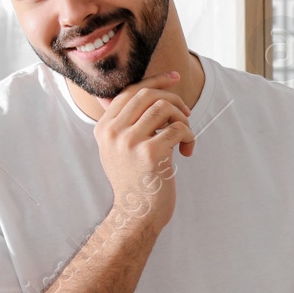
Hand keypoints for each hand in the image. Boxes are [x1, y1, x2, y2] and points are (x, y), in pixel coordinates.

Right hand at [94, 69, 195, 228]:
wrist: (137, 213)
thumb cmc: (135, 180)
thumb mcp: (117, 149)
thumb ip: (120, 123)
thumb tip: (124, 92)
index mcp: (104, 128)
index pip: (130, 92)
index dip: (155, 81)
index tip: (175, 78)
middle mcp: (113, 132)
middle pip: (148, 95)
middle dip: (173, 99)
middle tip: (186, 114)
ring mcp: (129, 142)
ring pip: (164, 108)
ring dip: (182, 119)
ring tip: (185, 137)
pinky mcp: (150, 153)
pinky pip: (178, 129)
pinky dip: (189, 136)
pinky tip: (187, 152)